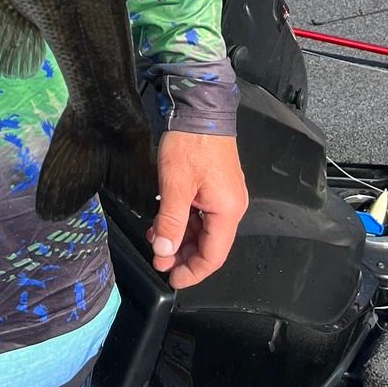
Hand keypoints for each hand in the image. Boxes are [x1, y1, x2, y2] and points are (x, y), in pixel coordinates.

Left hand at [147, 132, 247, 289]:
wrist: (200, 107)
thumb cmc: (191, 143)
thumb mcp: (175, 186)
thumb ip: (170, 223)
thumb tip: (164, 253)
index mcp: (227, 211)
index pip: (213, 256)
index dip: (192, 272)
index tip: (170, 279)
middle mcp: (232, 207)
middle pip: (209, 245)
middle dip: (182, 255)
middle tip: (157, 259)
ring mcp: (225, 196)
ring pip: (203, 230)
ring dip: (180, 238)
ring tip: (156, 239)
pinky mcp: (216, 186)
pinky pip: (202, 214)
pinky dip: (184, 221)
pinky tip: (164, 222)